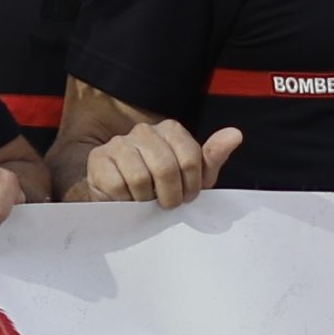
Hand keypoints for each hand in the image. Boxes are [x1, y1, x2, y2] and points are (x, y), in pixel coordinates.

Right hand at [76, 117, 242, 208]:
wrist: (124, 199)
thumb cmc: (163, 187)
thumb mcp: (193, 176)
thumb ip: (213, 156)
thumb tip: (235, 134)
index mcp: (171, 130)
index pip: (190, 158)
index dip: (191, 186)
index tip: (187, 197)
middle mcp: (144, 130)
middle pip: (166, 168)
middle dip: (170, 196)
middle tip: (166, 204)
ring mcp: (118, 143)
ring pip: (140, 177)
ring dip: (145, 200)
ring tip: (145, 201)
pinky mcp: (98, 160)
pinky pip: (117, 185)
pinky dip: (125, 200)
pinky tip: (127, 199)